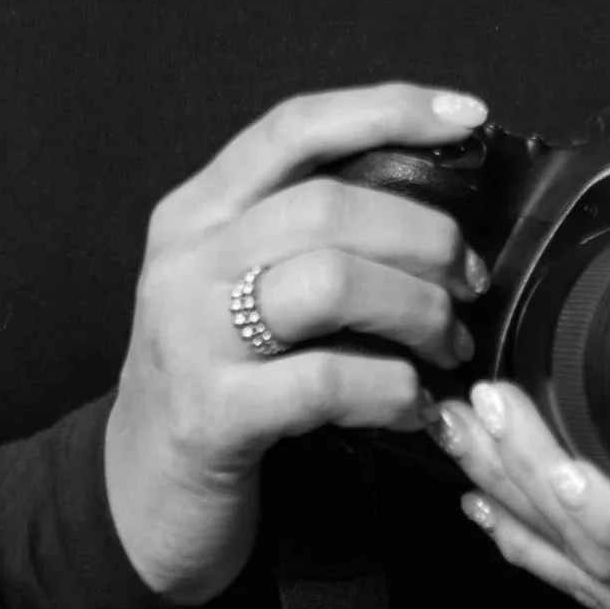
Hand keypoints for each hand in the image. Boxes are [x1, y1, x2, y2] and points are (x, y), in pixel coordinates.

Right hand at [104, 83, 493, 605]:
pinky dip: (395, 389)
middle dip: (425, 236)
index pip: (294, 128)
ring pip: (333, 281)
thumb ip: (311, 238)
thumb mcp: (243, 290)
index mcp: (197, 212)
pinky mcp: (213, 413)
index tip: (468, 118)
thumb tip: (442, 208)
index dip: (387, 110)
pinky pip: (331, 380)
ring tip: (449, 344)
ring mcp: (193, 335)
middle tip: (470, 281)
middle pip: (329, 205)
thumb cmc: (221, 382)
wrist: (139, 499)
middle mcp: (186, 260)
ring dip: (418, 309)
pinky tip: (415, 406)